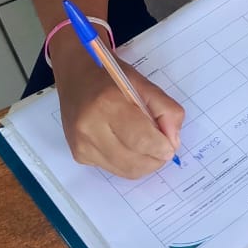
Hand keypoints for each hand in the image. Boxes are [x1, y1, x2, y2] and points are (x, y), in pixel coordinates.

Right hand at [57, 55, 184, 178]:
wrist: (75, 76)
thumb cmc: (111, 77)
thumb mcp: (144, 84)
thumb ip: (166, 110)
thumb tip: (172, 141)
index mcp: (107, 104)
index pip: (141, 140)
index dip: (162, 147)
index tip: (170, 145)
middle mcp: (90, 127)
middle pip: (134, 162)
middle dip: (155, 159)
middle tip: (163, 148)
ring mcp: (82, 144)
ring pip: (125, 171)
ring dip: (143, 164)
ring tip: (147, 146)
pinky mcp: (79, 155)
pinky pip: (113, 169)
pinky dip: (127, 162)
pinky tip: (125, 144)